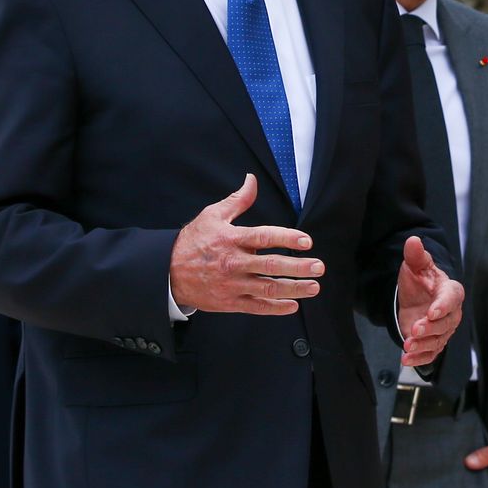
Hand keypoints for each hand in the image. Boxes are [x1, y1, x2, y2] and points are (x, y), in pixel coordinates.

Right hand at [168, 175, 320, 314]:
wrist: (168, 272)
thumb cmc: (193, 241)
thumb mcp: (212, 215)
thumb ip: (238, 200)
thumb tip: (252, 180)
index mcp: (231, 239)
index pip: (264, 238)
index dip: (287, 238)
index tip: (307, 241)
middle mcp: (234, 263)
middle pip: (271, 266)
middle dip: (298, 267)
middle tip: (319, 266)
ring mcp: (232, 285)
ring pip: (268, 289)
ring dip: (294, 289)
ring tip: (314, 287)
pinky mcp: (230, 302)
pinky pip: (257, 307)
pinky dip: (276, 308)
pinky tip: (293, 305)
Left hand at [397, 235, 462, 366]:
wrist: (416, 297)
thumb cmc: (420, 279)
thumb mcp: (415, 265)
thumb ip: (415, 255)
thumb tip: (413, 240)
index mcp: (450, 291)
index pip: (451, 298)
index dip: (443, 306)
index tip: (432, 312)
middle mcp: (451, 312)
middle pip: (446, 323)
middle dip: (431, 328)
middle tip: (414, 329)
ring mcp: (444, 330)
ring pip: (438, 341)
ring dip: (423, 346)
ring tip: (407, 347)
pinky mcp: (434, 342)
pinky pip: (431, 353)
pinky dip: (420, 359)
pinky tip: (406, 360)